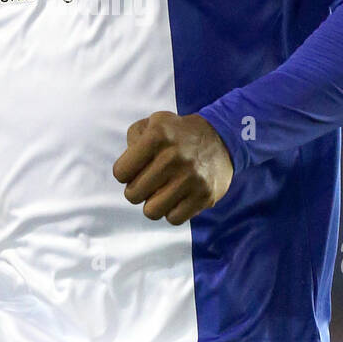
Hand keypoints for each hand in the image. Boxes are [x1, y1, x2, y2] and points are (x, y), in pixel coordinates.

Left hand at [112, 111, 233, 224]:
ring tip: (162, 191)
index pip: (120, 172)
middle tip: (149, 181)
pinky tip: (178, 197)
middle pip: (133, 195)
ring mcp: (191, 178)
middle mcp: (174, 157)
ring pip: (151, 211)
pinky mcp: (204, 196)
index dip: (125, 172)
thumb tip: (126, 169)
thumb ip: (133, 139)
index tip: (136, 168)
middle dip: (137, 190)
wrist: (221, 139)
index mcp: (158, 136)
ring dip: (153, 203)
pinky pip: (174, 219)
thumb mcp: (154, 123)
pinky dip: (172, 211)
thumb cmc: (178, 134)